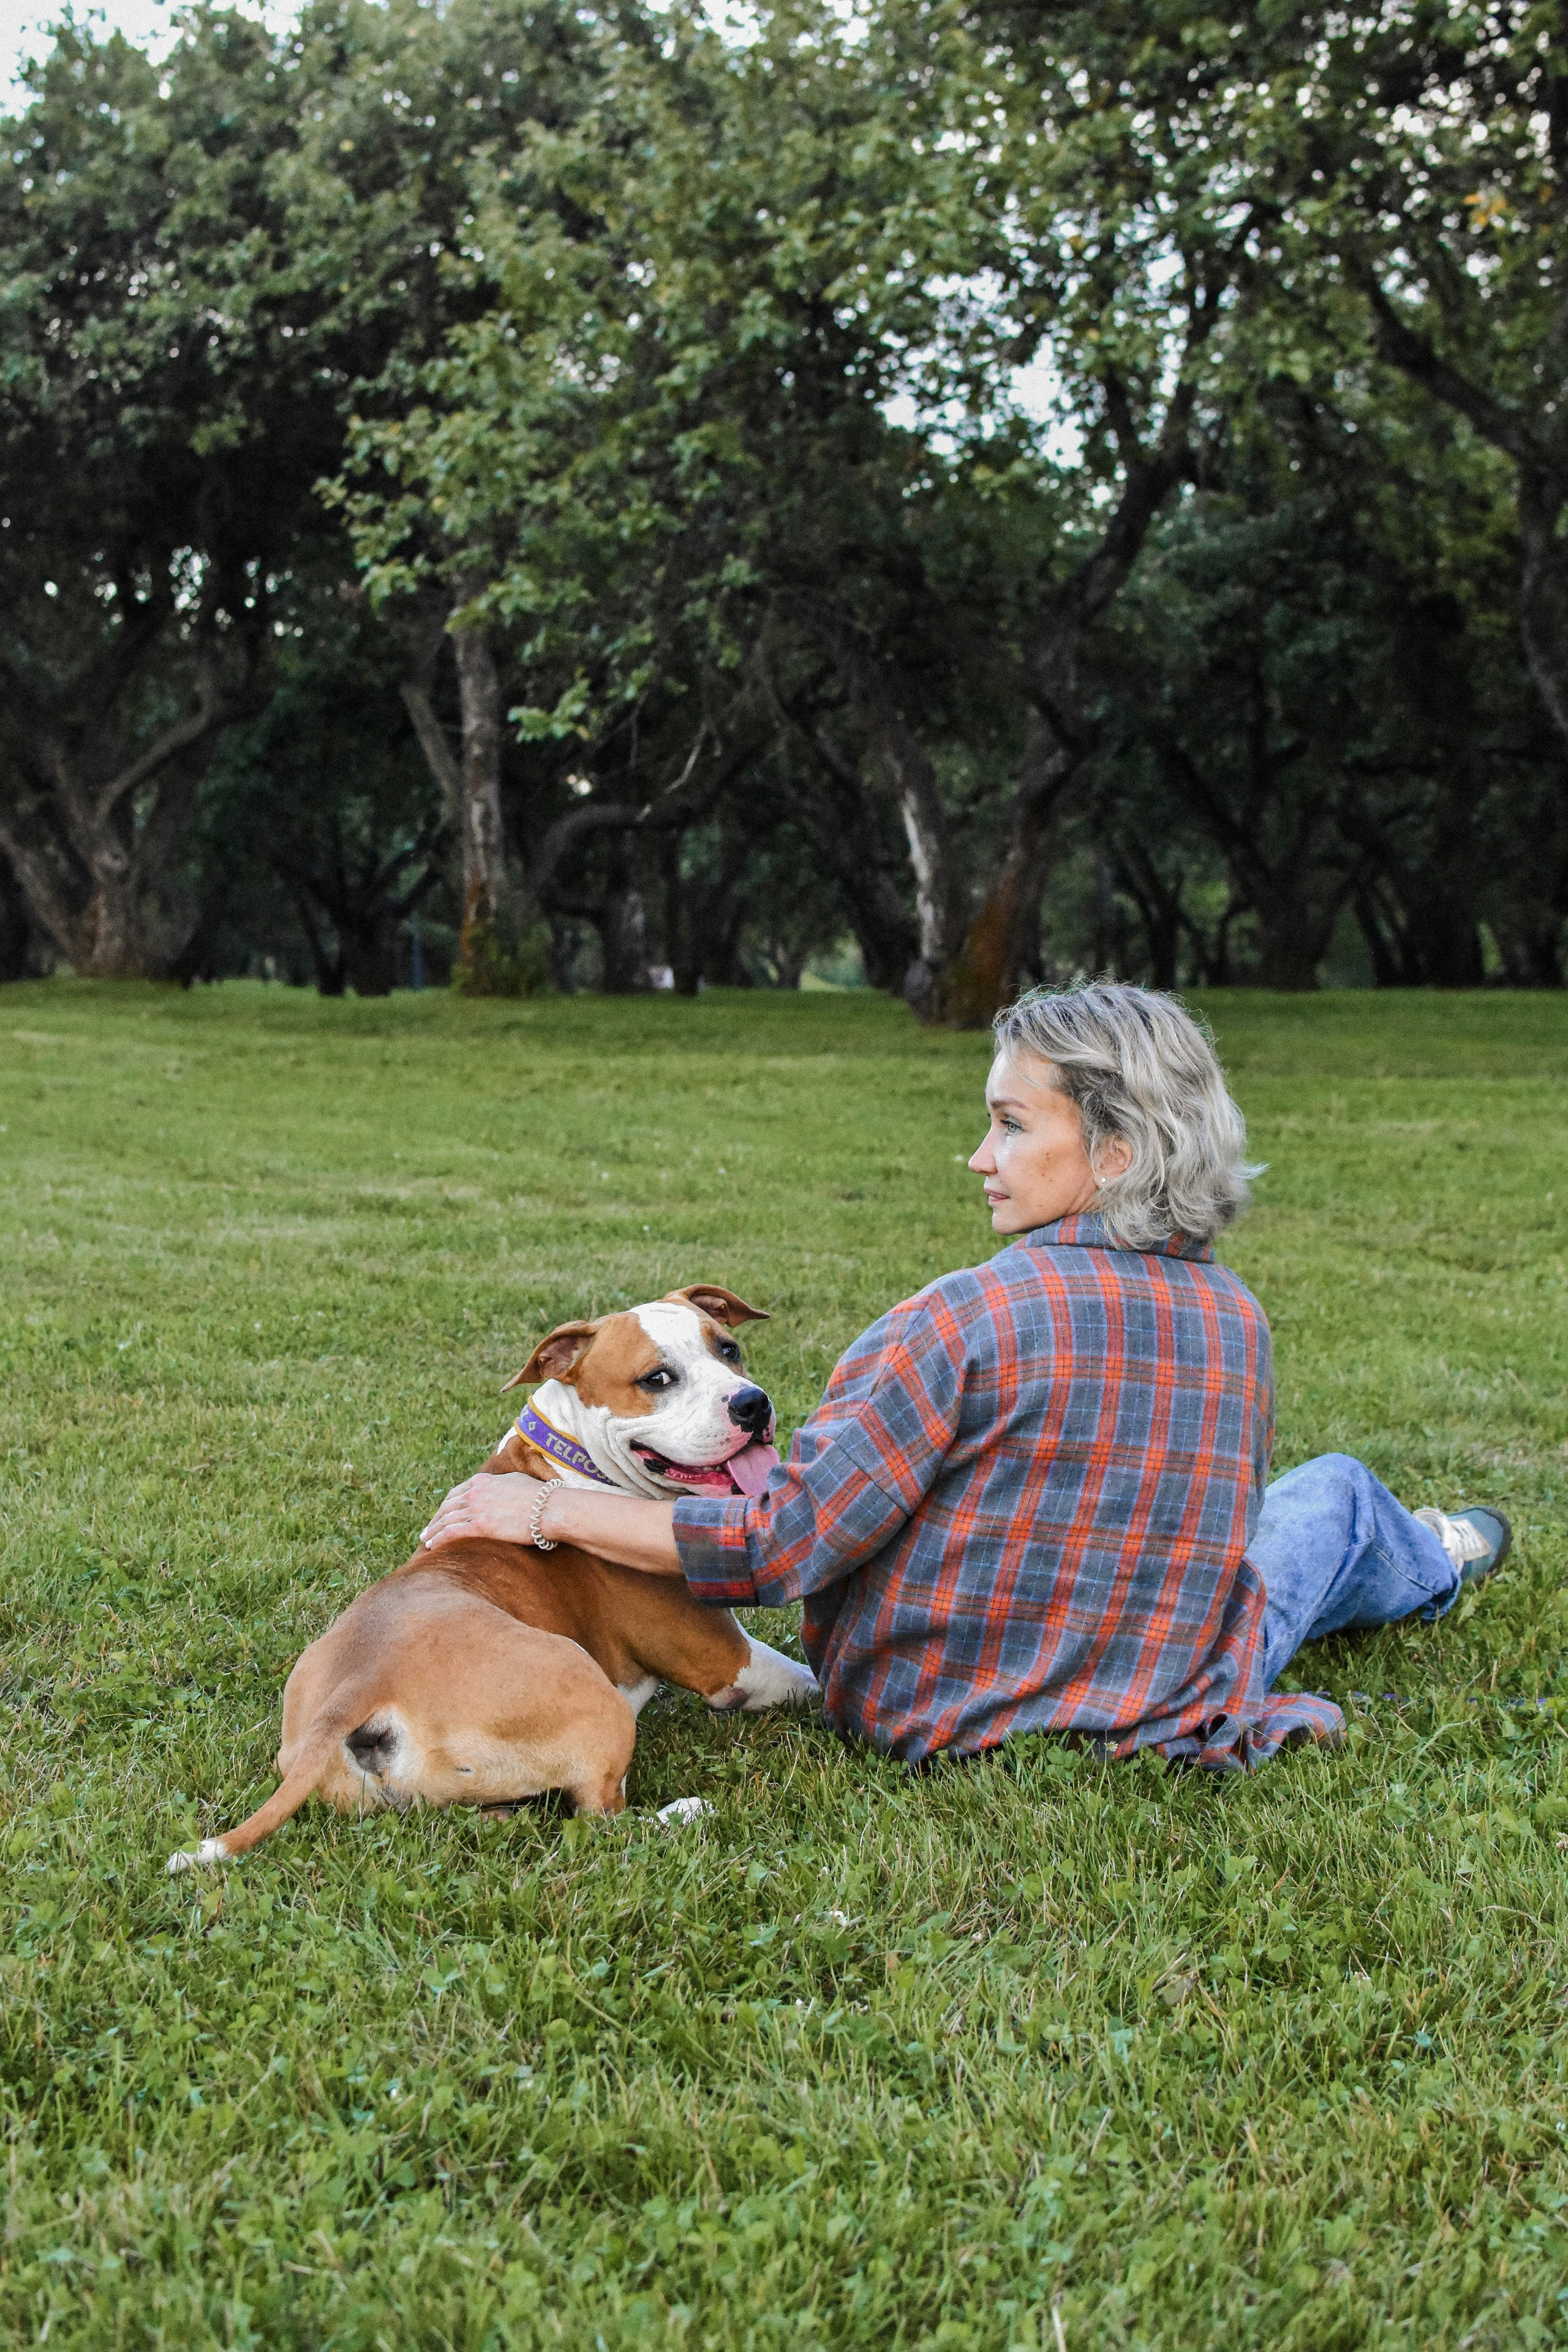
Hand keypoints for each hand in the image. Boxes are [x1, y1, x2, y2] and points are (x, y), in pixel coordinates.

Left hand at [420, 1472, 546, 1550]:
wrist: (551, 1508)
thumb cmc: (541, 1497)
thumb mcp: (515, 1481)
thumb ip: (500, 1485)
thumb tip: (498, 1490)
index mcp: (483, 1481)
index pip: (456, 1494)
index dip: (445, 1506)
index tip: (441, 1515)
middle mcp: (476, 1492)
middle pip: (447, 1507)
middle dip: (435, 1520)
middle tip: (427, 1531)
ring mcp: (477, 1508)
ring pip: (445, 1520)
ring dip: (432, 1531)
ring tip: (426, 1541)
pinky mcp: (481, 1525)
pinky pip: (451, 1533)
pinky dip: (438, 1539)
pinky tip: (432, 1547)